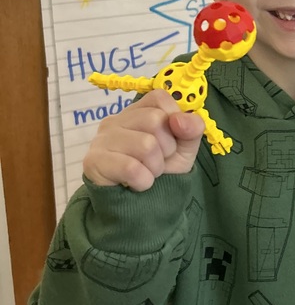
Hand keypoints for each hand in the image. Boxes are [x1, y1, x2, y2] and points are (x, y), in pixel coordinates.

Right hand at [82, 89, 205, 190]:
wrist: (141, 206)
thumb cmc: (162, 171)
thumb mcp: (185, 148)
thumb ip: (191, 129)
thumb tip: (179, 120)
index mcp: (137, 111)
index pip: (159, 98)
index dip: (174, 118)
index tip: (172, 138)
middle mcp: (115, 120)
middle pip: (154, 120)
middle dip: (166, 148)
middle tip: (158, 161)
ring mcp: (101, 139)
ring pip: (145, 145)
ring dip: (156, 167)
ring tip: (147, 172)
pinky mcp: (93, 161)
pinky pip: (131, 168)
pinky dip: (144, 181)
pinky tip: (137, 183)